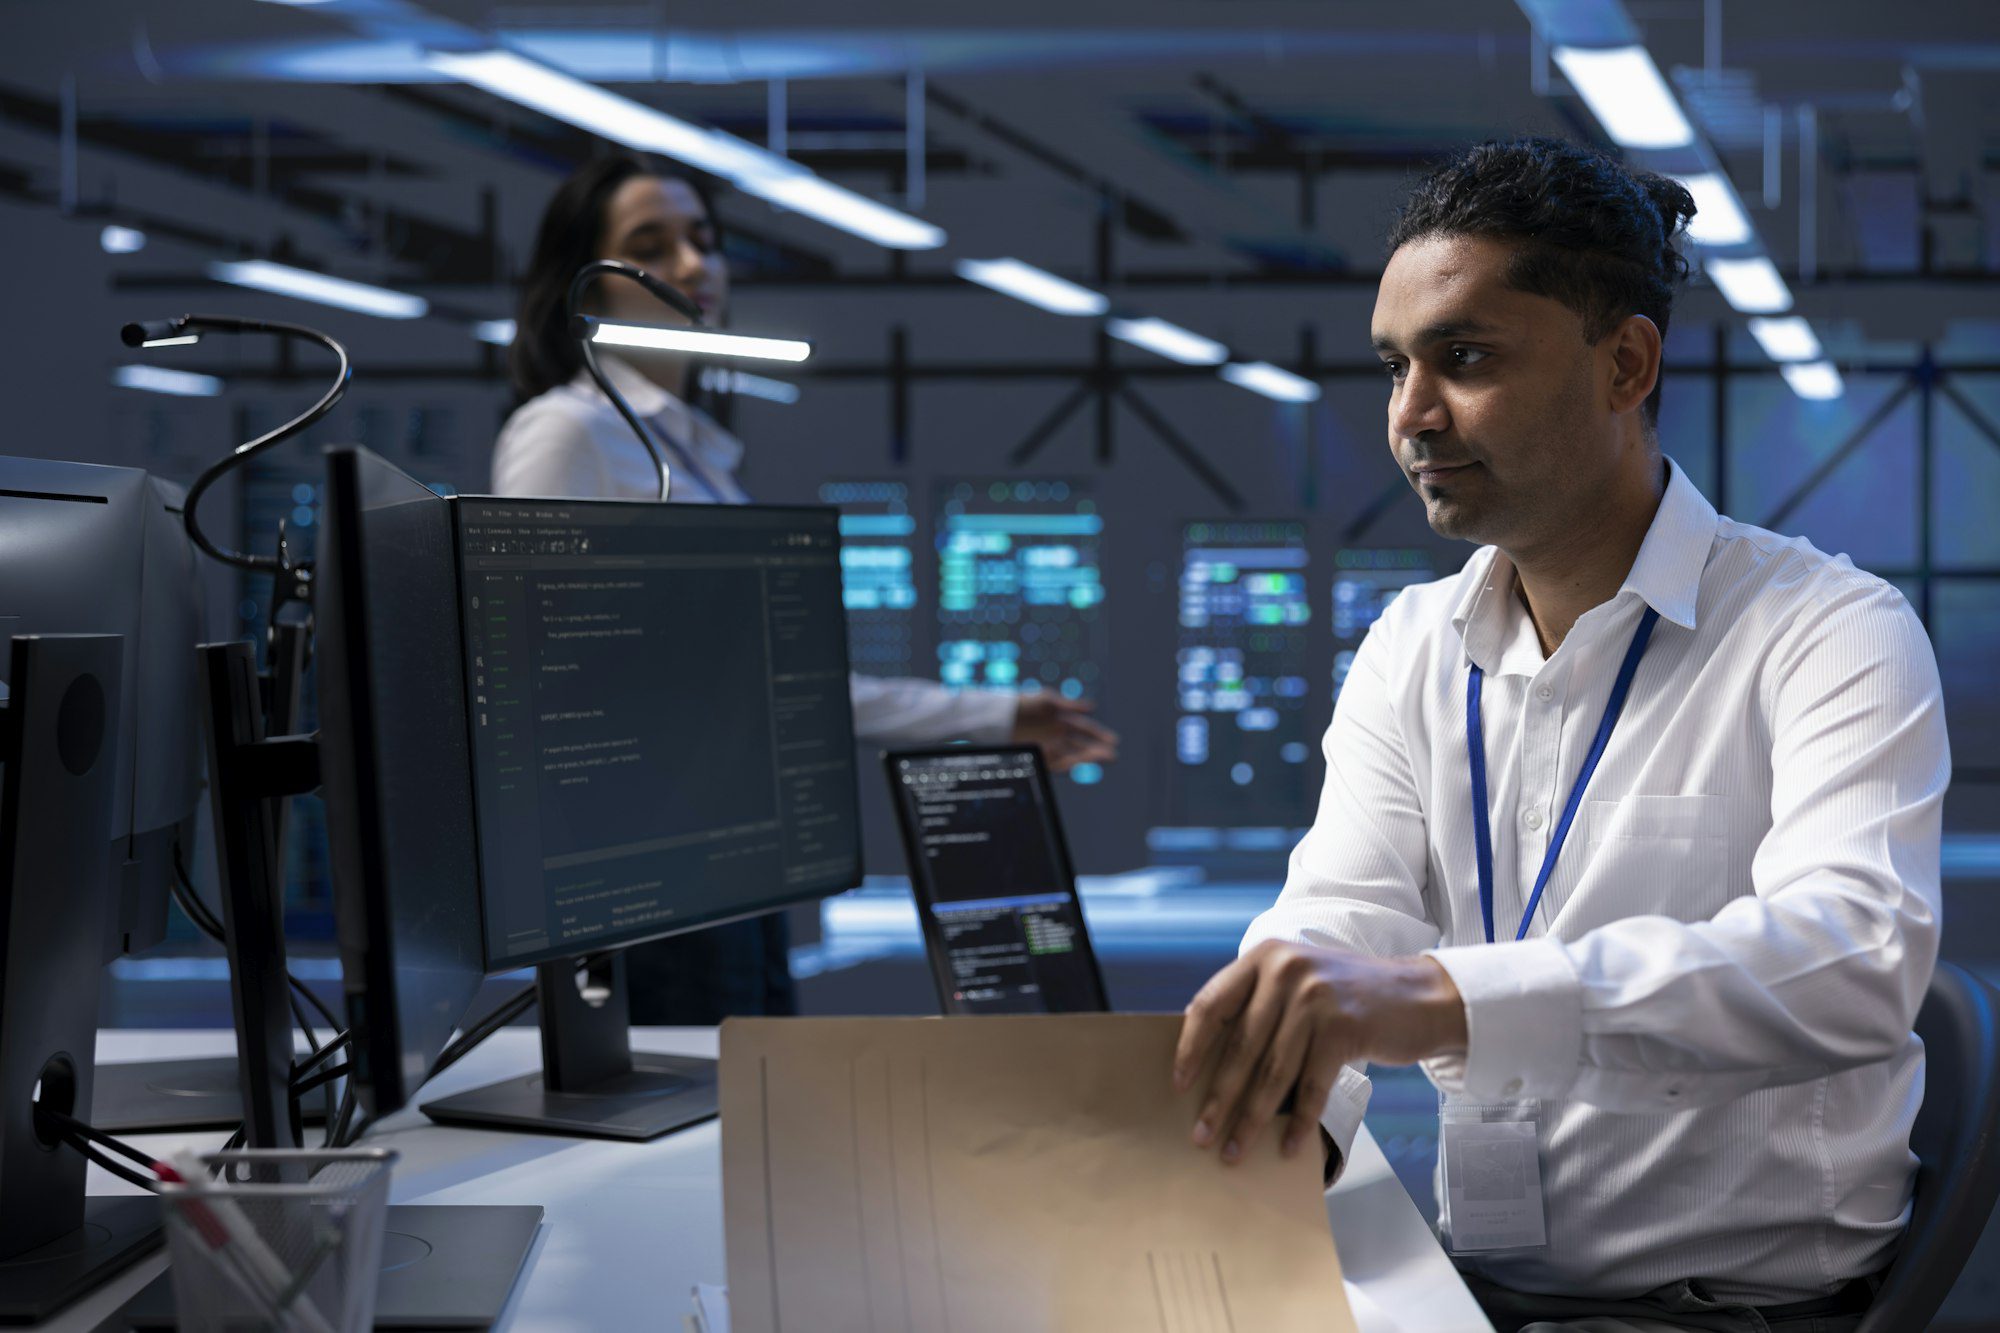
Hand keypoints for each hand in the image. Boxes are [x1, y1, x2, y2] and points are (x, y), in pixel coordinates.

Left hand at [1009, 694, 1119, 772]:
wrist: (1000, 715)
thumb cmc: (1024, 704)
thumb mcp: (1047, 701)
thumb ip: (1070, 704)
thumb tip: (1092, 706)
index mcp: (1063, 721)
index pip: (1085, 729)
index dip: (1099, 735)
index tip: (1113, 741)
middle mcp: (1059, 736)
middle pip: (1082, 745)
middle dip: (1097, 750)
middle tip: (1112, 755)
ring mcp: (1050, 747)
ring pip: (1073, 755)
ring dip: (1087, 758)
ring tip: (1101, 759)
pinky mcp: (1041, 757)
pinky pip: (1058, 762)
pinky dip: (1068, 762)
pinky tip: (1078, 761)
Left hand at [1172, 941, 1467, 1165]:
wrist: (1419, 996)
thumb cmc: (1348, 997)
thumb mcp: (1298, 982)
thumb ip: (1258, 1005)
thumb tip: (1206, 1059)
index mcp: (1264, 957)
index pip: (1211, 1005)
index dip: (1191, 1048)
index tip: (1178, 1084)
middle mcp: (1286, 970)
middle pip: (1239, 1047)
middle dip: (1217, 1098)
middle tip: (1200, 1135)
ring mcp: (1315, 998)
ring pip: (1271, 1073)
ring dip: (1250, 1119)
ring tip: (1233, 1151)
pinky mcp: (1343, 1028)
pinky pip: (1310, 1086)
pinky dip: (1298, 1122)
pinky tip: (1286, 1147)